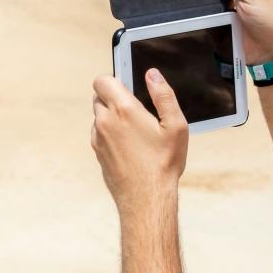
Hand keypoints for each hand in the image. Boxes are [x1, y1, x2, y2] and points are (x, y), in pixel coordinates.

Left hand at [91, 69, 188, 214]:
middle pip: (99, 96)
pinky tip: (129, 145)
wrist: (146, 198)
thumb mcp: (176, 126)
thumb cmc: (163, 163)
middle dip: (114, 97)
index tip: (128, 87)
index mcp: (123, 109)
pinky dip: (110, 133)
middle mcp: (105, 121)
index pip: (102, 80)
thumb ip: (164, 95)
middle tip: (136, 110)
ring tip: (135, 131)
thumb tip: (152, 74)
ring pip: (99, 116)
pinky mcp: (97, 152)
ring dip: (111, 116)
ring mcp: (98, 138)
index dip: (114, 79)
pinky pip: (99, 133)